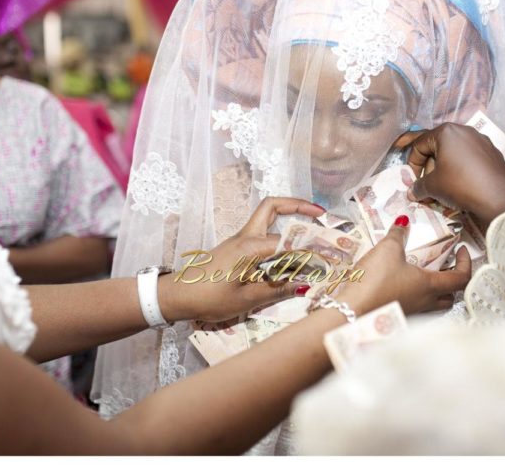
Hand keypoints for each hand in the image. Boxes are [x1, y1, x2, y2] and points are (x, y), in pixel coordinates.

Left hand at [160, 197, 325, 321]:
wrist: (176, 295)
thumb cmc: (207, 298)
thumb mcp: (245, 299)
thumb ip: (276, 290)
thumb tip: (305, 285)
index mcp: (248, 247)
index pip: (287, 244)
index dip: (309, 252)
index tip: (328, 261)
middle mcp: (245, 237)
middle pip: (272, 207)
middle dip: (298, 205)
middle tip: (321, 213)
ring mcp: (239, 240)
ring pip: (267, 217)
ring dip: (289, 217)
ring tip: (312, 227)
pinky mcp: (236, 248)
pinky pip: (262, 234)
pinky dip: (279, 234)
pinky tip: (290, 250)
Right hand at [336, 217, 471, 314]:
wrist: (351, 310)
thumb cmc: (376, 280)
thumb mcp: (387, 250)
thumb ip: (397, 234)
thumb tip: (403, 222)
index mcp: (429, 285)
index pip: (461, 278)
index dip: (466, 263)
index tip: (461, 250)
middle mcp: (424, 302)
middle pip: (450, 297)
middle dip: (452, 281)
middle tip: (444, 266)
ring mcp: (410, 312)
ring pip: (432, 304)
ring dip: (434, 291)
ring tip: (421, 275)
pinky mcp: (395, 316)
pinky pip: (414, 307)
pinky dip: (414, 296)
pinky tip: (399, 285)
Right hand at [404, 123, 504, 224]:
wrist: (497, 198)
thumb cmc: (459, 185)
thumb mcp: (432, 186)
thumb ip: (418, 186)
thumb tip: (412, 192)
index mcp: (446, 132)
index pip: (419, 144)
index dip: (411, 163)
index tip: (412, 179)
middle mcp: (464, 131)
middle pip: (437, 147)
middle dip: (428, 167)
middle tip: (425, 184)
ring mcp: (481, 140)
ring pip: (453, 152)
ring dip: (442, 169)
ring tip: (441, 187)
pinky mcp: (492, 152)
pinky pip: (469, 158)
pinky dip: (459, 169)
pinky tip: (460, 185)